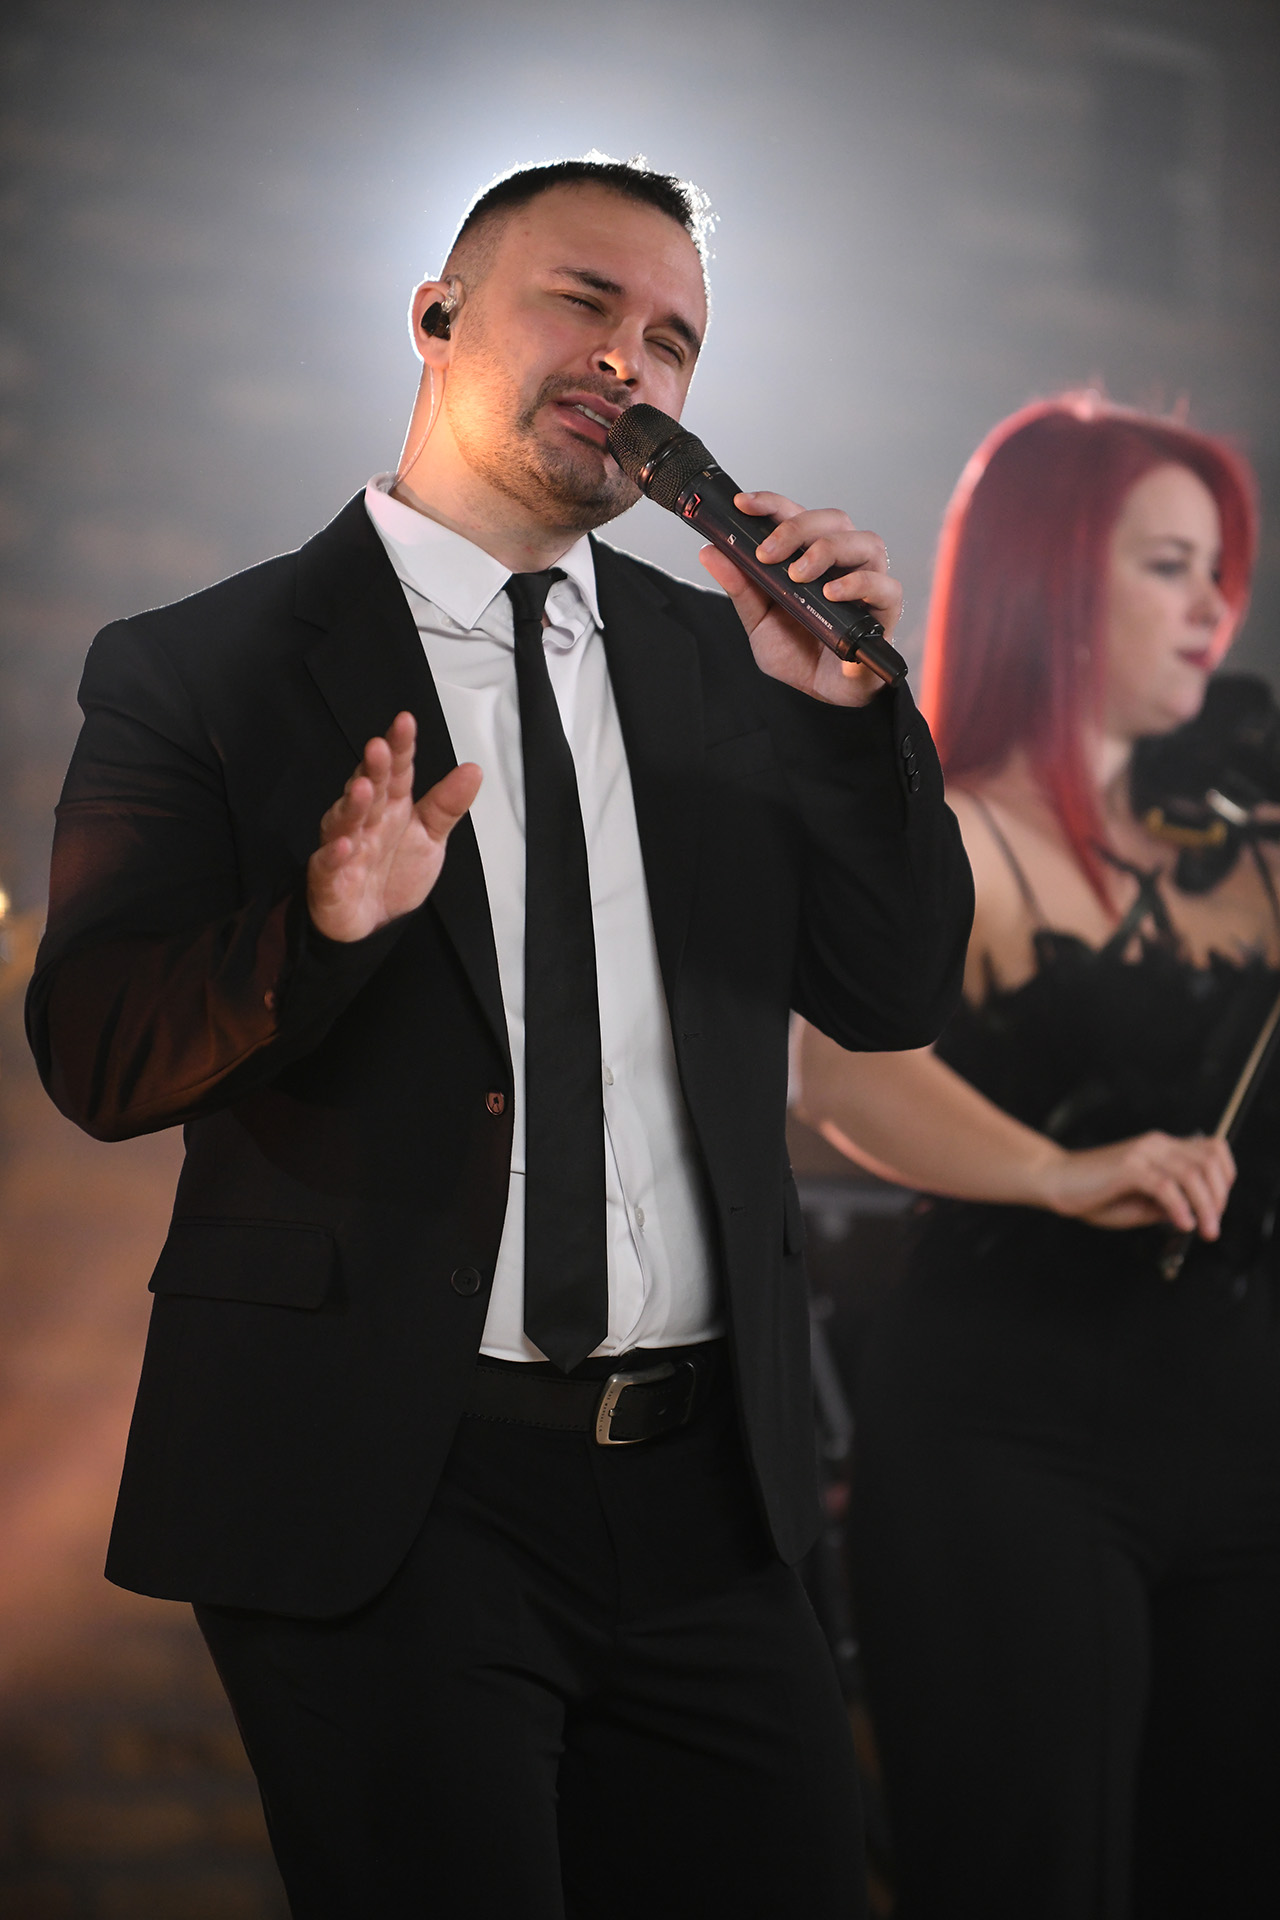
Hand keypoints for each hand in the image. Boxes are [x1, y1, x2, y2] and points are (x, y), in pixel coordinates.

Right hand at [306, 712, 481, 942]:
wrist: (372, 924)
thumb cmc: (395, 874)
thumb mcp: (431, 837)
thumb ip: (448, 805)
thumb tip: (473, 770)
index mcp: (391, 807)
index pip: (396, 771)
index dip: (400, 748)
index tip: (405, 722)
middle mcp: (365, 821)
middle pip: (369, 790)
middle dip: (372, 769)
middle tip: (379, 747)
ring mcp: (343, 847)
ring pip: (345, 821)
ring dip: (353, 805)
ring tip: (363, 788)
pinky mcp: (328, 878)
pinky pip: (328, 865)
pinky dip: (333, 854)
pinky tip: (343, 844)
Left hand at [697, 492, 902, 707]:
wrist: (821, 693)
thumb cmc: (797, 652)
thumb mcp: (758, 621)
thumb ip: (740, 588)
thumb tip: (710, 552)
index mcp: (811, 554)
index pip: (796, 513)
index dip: (772, 503)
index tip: (744, 505)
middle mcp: (844, 561)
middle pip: (834, 519)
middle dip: (797, 528)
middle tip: (768, 554)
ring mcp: (868, 582)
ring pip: (866, 542)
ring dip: (829, 550)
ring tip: (800, 575)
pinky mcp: (885, 611)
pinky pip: (886, 587)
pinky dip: (859, 585)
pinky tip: (833, 594)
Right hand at [1038, 1131, 1235, 1237]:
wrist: (1056, 1181)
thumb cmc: (1094, 1194)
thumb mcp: (1141, 1203)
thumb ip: (1168, 1204)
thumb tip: (1195, 1214)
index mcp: (1162, 1148)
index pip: (1212, 1150)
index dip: (1225, 1178)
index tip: (1218, 1207)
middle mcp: (1156, 1145)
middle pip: (1209, 1162)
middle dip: (1219, 1197)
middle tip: (1213, 1224)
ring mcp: (1142, 1154)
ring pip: (1192, 1174)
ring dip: (1206, 1206)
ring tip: (1204, 1229)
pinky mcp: (1129, 1168)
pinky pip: (1166, 1186)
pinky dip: (1180, 1207)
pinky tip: (1182, 1222)